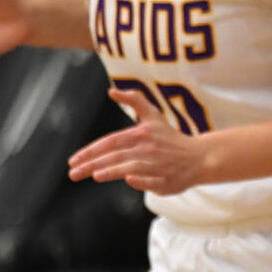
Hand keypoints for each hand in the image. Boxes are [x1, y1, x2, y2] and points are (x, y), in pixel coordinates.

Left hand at [68, 87, 207, 193]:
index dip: (90, 151)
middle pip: (116, 155)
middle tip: (72, 174)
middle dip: (92, 164)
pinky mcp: (167, 180)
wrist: (199, 157)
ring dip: (113, 170)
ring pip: (132, 166)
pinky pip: (153, 179)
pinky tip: (128, 179)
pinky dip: (141, 179)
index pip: (110, 142)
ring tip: (95, 175)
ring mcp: (158, 165)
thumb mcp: (153, 115)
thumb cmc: (170, 138)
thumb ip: (134, 100)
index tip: (72, 161)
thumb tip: (111, 90)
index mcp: (141, 134)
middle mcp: (147, 149)